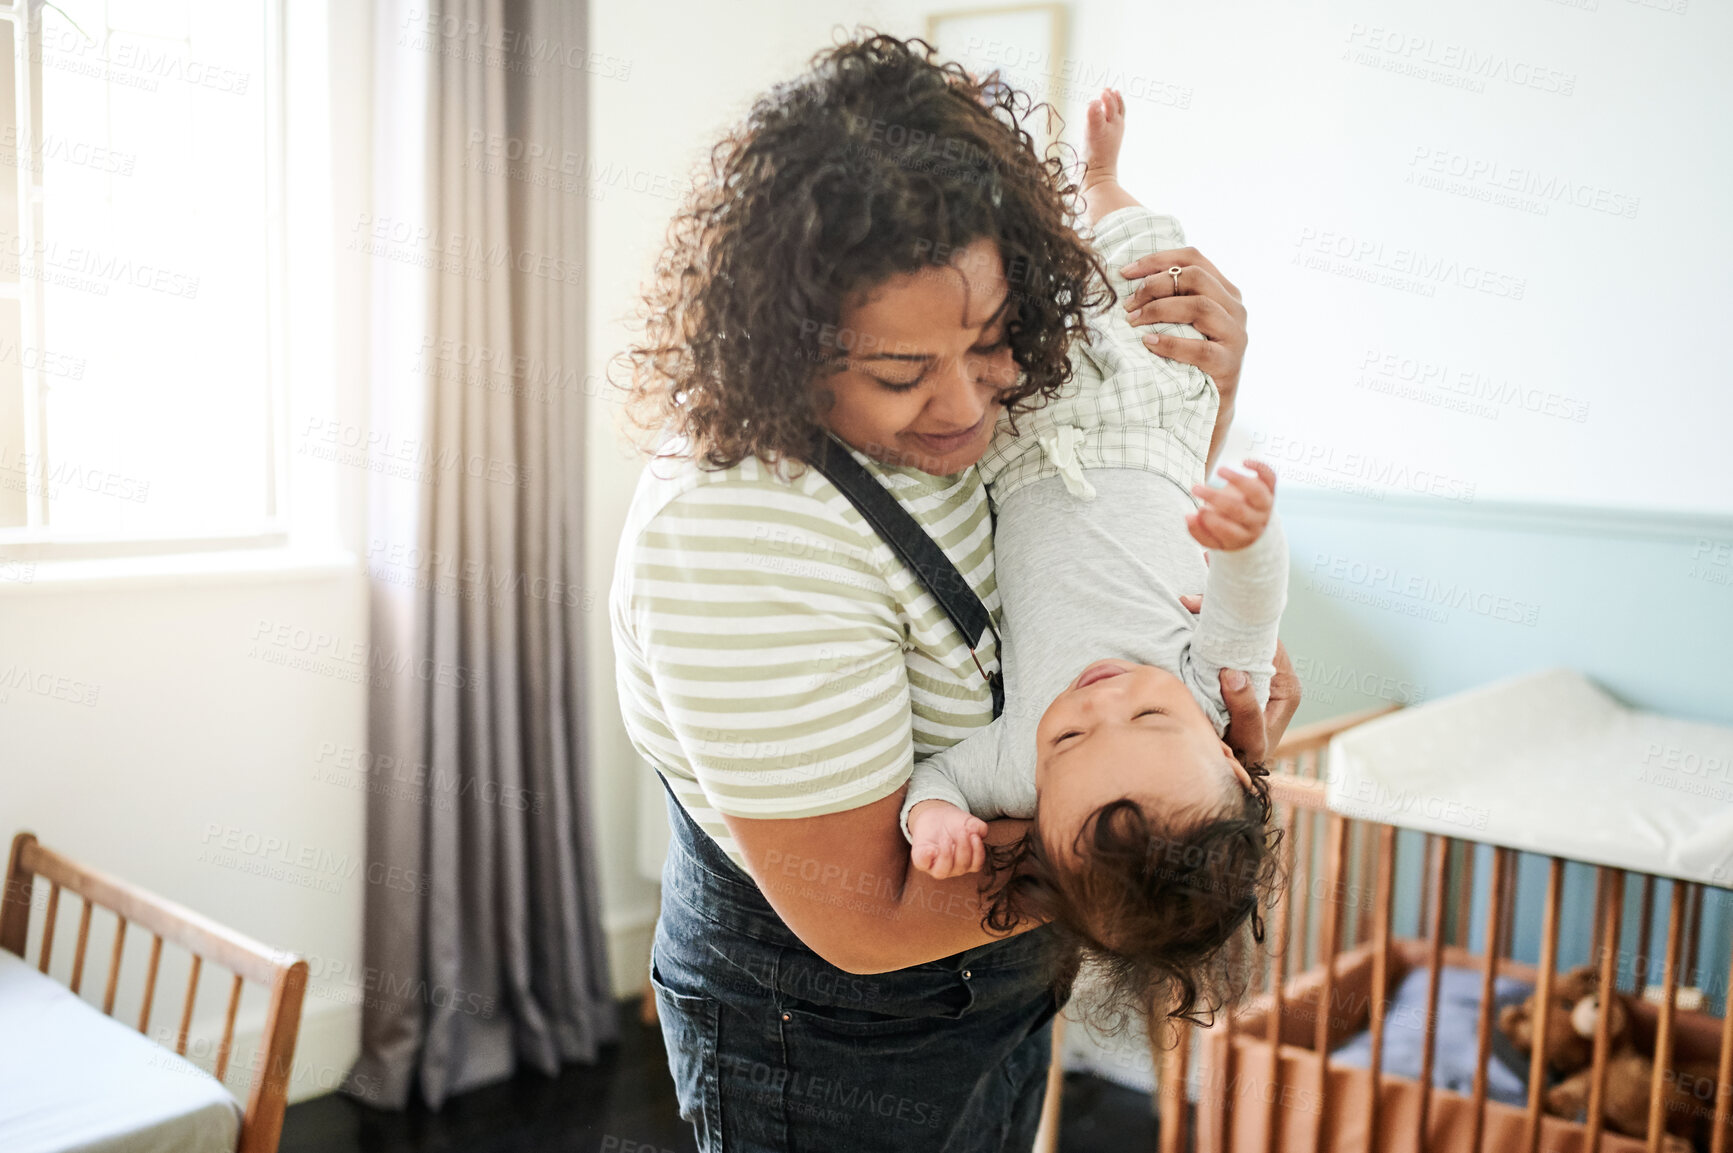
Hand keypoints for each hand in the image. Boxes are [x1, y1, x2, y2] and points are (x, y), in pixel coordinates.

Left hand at [908, 800, 987, 879]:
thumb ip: (979, 827)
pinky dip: (926, 858)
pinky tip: (930, 848)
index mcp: (967, 861)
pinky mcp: (921, 859)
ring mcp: (936, 865)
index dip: (977, 852)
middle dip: (963, 848)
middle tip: (961, 831)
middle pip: (961, 867)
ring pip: (942, 871)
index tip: (974, 836)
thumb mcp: (969, 822)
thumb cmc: (955, 823)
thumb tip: (977, 831)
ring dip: (946, 855)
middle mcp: (952, 867)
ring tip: (946, 838)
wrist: (936, 815)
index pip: (976, 864)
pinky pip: (922, 864)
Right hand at [1080, 88, 1125, 192]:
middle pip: (1117, 110)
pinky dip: (1103, 122)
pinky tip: (1098, 125)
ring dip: (1111, 110)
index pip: (1112, 104)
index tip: (1104, 90)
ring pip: (1113, 120)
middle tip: (1108, 91)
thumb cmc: (1096, 154)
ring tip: (1107, 103)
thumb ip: (1094, 114)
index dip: (1108, 97)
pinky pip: (1105, 130)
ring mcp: (1110, 138)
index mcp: (1116, 123)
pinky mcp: (1103, 147)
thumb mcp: (1094, 130)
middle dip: (1112, 100)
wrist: (1097, 176)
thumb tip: (1094, 101)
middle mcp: (1115, 129)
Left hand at [1119, 248, 1247, 402]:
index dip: (1157, 260)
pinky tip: (1148, 343)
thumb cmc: (1190, 358)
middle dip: (1154, 285)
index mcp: (1224, 291)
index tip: (1126, 272)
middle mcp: (1235, 308)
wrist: (1211, 404)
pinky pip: (1199, 348)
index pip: (1193, 258)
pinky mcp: (1229, 362)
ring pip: (1199, 306)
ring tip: (1133, 321)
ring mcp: (1236, 334)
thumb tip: (1129, 279)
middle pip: (1195, 277)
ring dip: (1159, 310)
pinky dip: (1170, 343)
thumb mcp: (1184, 322)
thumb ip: (1172, 298)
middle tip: (1128, 304)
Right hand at [1179, 595, 1301, 764]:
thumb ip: (1245, 710)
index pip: (1266, 641)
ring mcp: (1256, 673)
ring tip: (1189, 605)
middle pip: (1252, 633)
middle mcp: (1274, 674)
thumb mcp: (1249, 739)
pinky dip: (1209, 635)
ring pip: (1238, 638)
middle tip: (1192, 601)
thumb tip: (1233, 672)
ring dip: (1214, 622)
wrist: (1237, 773)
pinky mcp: (1239, 675)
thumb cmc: (1247, 759)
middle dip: (1223, 615)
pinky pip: (1227, 648)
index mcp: (1285, 685)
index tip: (1204, 610)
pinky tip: (1192, 622)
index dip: (1239, 624)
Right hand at [1187, 460, 1275, 551]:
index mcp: (1243, 538)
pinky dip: (1260, 467)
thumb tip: (1188, 517)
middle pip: (1239, 510)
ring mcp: (1265, 505)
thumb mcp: (1213, 538)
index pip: (1230, 532)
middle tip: (1195, 489)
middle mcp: (1257, 522)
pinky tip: (1244, 462)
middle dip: (1215, 498)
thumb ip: (1198, 530)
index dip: (1213, 522)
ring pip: (1256, 492)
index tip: (1198, 511)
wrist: (1254, 526)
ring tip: (1219, 470)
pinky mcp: (1270, 489)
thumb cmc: (1226, 530)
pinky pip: (1270, 477)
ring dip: (1237, 479)